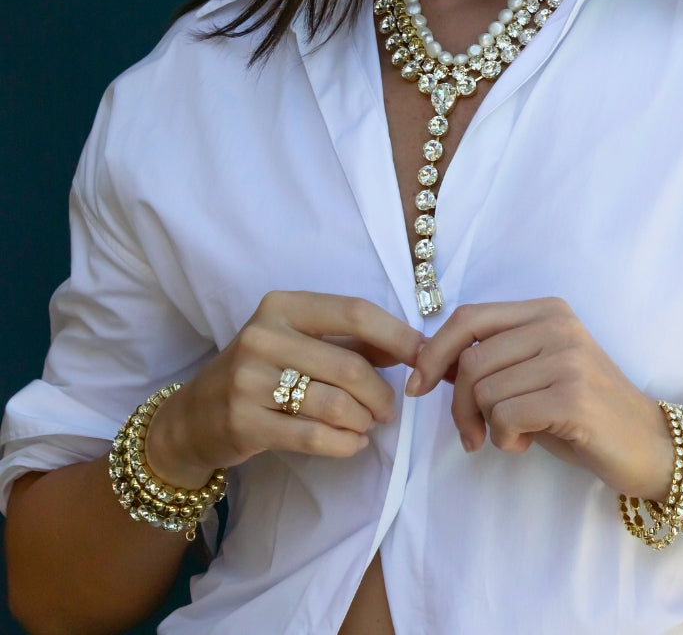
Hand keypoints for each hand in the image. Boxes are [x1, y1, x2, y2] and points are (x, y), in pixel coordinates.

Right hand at [145, 291, 422, 487]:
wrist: (194, 417)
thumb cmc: (261, 371)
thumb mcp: (299, 342)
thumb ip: (351, 340)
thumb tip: (410, 346)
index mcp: (283, 306)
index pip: (354, 312)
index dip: (396, 335)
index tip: (422, 355)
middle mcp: (263, 336)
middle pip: (350, 364)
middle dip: (382, 391)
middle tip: (390, 408)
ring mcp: (249, 379)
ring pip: (335, 403)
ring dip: (364, 419)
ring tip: (366, 425)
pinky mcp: (244, 422)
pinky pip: (314, 435)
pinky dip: (345, 443)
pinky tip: (353, 443)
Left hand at [406, 297, 672, 499]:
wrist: (650, 446)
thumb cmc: (585, 414)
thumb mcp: (536, 374)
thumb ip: (495, 360)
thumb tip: (428, 361)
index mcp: (547, 310)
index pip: (468, 317)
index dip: (433, 351)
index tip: (417, 385)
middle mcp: (558, 325)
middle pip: (470, 361)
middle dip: (457, 406)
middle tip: (474, 434)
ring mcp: (568, 358)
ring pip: (483, 391)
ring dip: (486, 426)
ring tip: (515, 435)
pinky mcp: (573, 396)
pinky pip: (504, 416)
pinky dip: (504, 439)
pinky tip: (527, 443)